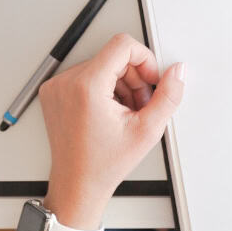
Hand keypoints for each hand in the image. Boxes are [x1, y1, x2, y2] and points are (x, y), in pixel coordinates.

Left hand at [37, 33, 184, 230]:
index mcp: (86, 86)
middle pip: (113, 56)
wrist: (77, 185)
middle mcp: (66, 82)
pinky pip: (87, 75)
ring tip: (126, 112)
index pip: (122, 45)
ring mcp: (57, 87)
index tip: (151, 80)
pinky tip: (111, 112)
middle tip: (140, 105)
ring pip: (102, 65)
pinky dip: (104, 88)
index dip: (145, 60)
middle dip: (134, 77)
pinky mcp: (54, 92)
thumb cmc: (103, 165)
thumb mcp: (147, 130)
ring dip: (121, 84)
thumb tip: (177, 72)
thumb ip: (168, 96)